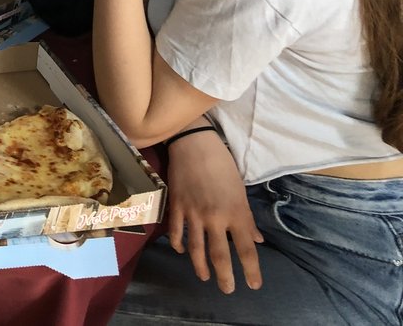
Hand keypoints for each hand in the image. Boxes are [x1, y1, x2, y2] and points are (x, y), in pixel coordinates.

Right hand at [165, 130, 262, 293]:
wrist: (194, 144)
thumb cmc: (222, 165)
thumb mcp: (240, 192)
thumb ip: (247, 219)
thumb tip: (257, 240)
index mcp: (236, 213)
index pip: (247, 249)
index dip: (251, 270)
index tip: (254, 285)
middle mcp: (216, 218)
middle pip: (221, 255)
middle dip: (225, 277)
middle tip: (228, 290)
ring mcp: (193, 213)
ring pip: (196, 248)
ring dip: (201, 267)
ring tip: (205, 277)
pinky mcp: (176, 206)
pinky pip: (176, 231)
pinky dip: (178, 244)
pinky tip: (181, 251)